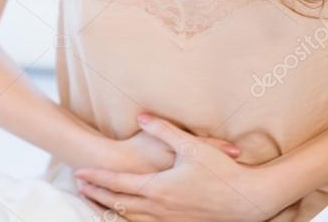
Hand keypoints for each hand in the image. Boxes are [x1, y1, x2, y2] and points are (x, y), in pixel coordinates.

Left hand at [75, 113, 278, 221]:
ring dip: (111, 209)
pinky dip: (132, 221)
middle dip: (98, 194)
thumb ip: (163, 128)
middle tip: (79, 186)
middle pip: (119, 203)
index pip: (118, 184)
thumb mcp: (190, 146)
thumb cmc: (221, 172)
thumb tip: (142, 115)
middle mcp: (159, 209)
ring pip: (131, 218)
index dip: (97, 178)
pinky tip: (129, 217)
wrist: (247, 200)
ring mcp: (170, 220)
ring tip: (97, 202)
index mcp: (158, 189)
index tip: (79, 173)